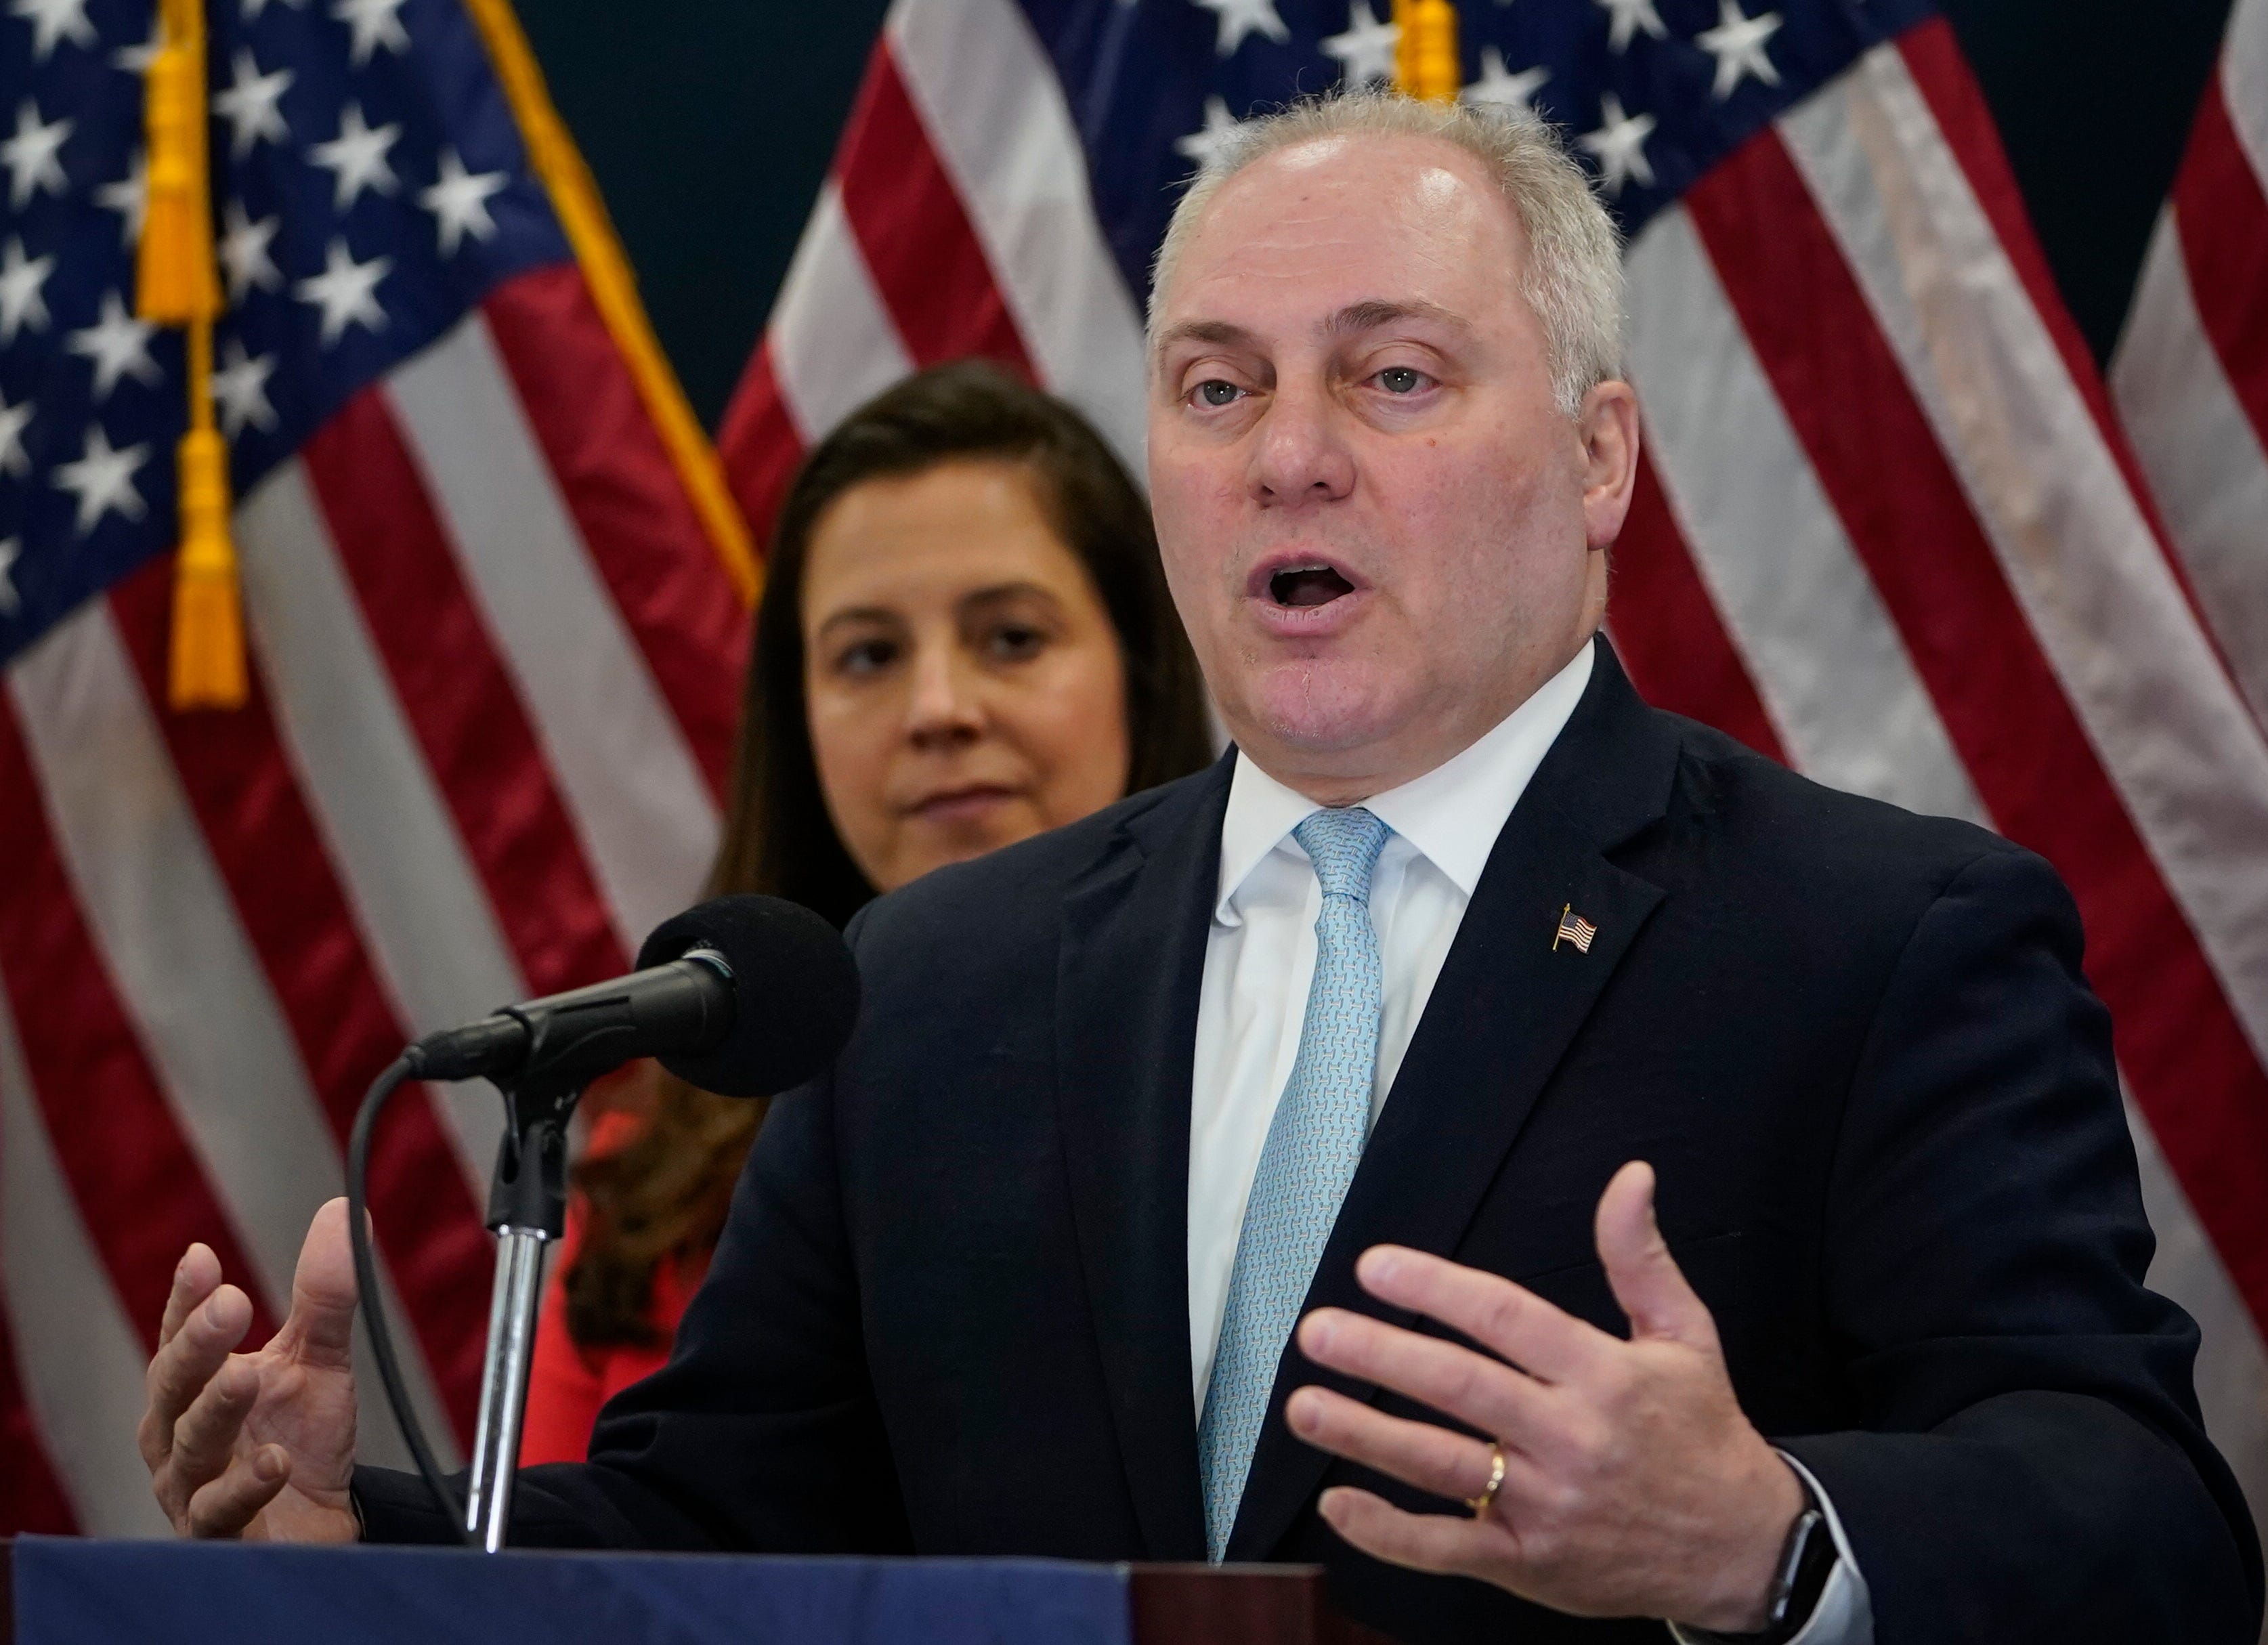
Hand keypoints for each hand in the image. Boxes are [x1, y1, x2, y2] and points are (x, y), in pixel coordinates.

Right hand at [140, 1198, 362, 1541]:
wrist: (316, 1522)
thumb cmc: (298, 1437)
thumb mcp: (318, 1358)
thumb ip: (325, 1294)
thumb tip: (342, 1211)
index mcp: (194, 1384)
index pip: (180, 1334)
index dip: (186, 1298)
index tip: (201, 1258)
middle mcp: (178, 1432)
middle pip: (175, 1384)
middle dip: (199, 1344)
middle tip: (231, 1303)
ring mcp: (191, 1485)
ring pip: (191, 1446)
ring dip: (216, 1408)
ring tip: (245, 1376)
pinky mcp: (217, 1533)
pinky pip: (220, 1511)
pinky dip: (245, 1486)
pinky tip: (275, 1461)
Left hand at [1286, 1161, 1802, 1631]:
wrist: (1744, 1549)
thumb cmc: (1702, 1432)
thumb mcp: (1685, 1335)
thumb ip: (1639, 1256)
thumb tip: (1631, 1177)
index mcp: (1604, 1375)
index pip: (1506, 1318)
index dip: (1436, 1288)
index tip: (1376, 1267)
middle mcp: (1572, 1439)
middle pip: (1462, 1389)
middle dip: (1382, 1355)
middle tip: (1321, 1331)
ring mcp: (1548, 1506)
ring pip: (1442, 1464)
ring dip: (1366, 1434)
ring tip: (1306, 1405)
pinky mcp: (1531, 1564)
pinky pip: (1448, 1547)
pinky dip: (1387, 1532)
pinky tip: (1338, 1502)